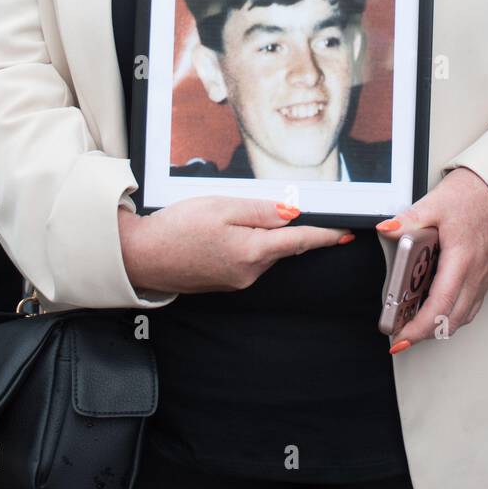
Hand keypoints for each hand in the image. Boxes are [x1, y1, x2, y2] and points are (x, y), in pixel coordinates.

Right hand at [118, 196, 353, 294]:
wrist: (141, 256)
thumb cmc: (177, 228)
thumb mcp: (222, 206)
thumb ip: (261, 210)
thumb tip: (292, 213)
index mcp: (252, 252)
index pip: (299, 241)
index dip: (324, 235)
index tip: (346, 233)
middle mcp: (249, 272)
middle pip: (280, 245)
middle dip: (279, 226)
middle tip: (255, 207)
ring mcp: (237, 280)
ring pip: (262, 251)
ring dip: (257, 234)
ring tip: (224, 218)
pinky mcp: (225, 282)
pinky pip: (247, 259)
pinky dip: (244, 243)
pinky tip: (219, 233)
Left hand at [378, 167, 487, 350]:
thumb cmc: (474, 195)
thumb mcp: (435, 203)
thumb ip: (409, 220)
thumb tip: (385, 230)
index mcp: (461, 259)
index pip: (440, 304)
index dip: (419, 326)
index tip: (400, 337)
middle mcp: (475, 273)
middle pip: (452, 319)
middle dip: (425, 334)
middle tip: (401, 336)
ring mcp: (483, 276)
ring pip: (463, 316)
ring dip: (440, 327)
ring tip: (414, 326)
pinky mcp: (485, 275)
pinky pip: (471, 306)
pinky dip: (452, 315)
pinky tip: (437, 309)